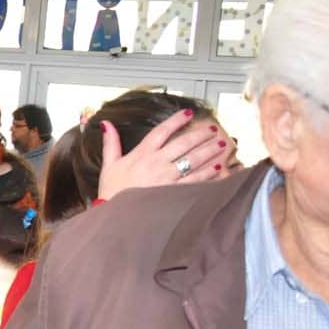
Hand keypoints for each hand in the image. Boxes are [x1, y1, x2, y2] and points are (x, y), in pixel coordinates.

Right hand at [98, 110, 229, 201]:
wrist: (116, 214)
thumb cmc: (112, 190)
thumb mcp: (108, 164)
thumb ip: (111, 142)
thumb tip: (106, 124)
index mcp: (141, 154)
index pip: (162, 131)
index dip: (176, 120)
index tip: (188, 113)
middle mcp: (156, 163)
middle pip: (183, 143)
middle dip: (200, 134)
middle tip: (212, 128)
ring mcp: (167, 177)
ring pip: (193, 160)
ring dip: (209, 150)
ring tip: (221, 144)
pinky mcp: (174, 191)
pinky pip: (195, 179)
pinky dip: (208, 173)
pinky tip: (217, 167)